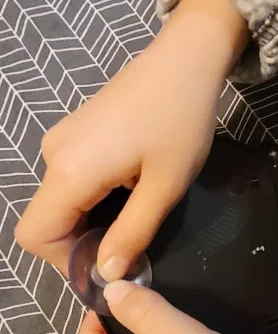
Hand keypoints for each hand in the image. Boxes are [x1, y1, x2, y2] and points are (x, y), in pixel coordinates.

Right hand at [15, 0, 248, 278]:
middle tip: (133, 240)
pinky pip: (70, 180)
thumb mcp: (164, 187)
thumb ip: (132, 234)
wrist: (186, 58)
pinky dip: (93, 196)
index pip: (35, 235)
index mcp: (69, 171)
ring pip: (60, 202)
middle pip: (46, 220)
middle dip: (83, 241)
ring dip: (92, 218)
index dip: (64, 260)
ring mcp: (60, 140)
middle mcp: (52, 155)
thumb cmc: (181, 121)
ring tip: (138, 206)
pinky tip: (131, 185)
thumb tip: (108, 275)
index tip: (108, 262)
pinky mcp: (73, 131)